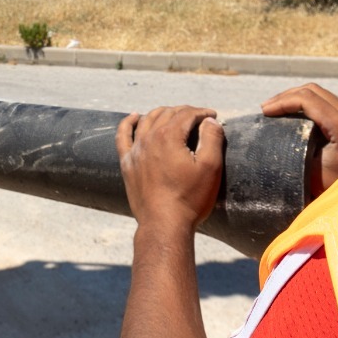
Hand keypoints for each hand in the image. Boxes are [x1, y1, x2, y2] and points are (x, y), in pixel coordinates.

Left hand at [116, 107, 225, 237]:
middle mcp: (148, 138)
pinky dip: (128, 122)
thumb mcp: (210, 168)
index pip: (186, 114)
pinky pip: (123, 135)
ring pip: (147, 121)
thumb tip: (209, 120)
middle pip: (167, 114)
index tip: (213, 116)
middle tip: (199, 118)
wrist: (164, 225)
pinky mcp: (127, 164)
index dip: (202, 112)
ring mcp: (135, 151)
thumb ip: (212, 138)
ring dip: (162, 114)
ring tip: (175, 115)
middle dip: (185, 112)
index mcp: (169, 136)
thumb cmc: (190, 198)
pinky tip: (134, 116)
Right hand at [261, 84, 337, 192]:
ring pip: (324, 96)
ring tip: (279, 111)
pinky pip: (331, 106)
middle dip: (287, 96)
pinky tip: (298, 119)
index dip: (283, 101)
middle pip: (316, 91)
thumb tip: (274, 138)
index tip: (264, 112)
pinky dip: (311, 107)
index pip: (308, 99)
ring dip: (299, 100)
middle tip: (268, 109)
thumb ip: (297, 151)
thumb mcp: (314, 174)